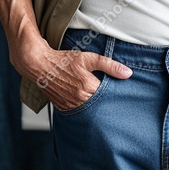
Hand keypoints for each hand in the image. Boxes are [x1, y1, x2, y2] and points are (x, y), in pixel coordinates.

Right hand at [9, 34, 131, 110]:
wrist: (40, 65)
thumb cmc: (64, 60)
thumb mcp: (88, 58)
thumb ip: (109, 65)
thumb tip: (128, 73)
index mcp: (87, 88)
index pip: (109, 96)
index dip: (115, 92)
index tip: (120, 90)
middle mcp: (79, 100)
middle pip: (100, 105)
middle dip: (106, 101)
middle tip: (111, 95)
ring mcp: (70, 106)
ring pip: (89, 110)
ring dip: (95, 105)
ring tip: (98, 97)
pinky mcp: (63, 108)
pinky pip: (78, 111)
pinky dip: (84, 107)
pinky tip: (86, 100)